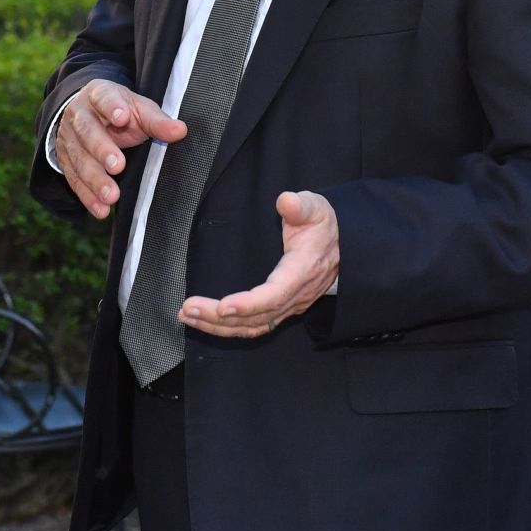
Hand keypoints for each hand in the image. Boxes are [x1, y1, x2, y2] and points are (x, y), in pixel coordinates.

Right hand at [55, 80, 186, 219]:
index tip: (123, 118)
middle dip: (101, 149)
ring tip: (112, 196)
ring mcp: (68, 138)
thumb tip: (180, 131)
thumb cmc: (119, 111)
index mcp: (98, 94)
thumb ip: (157, 121)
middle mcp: (78, 114)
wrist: (88, 114)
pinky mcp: (65, 160)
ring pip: (79, 158)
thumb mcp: (138, 109)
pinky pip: (74, 180)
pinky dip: (87, 196)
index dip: (111, 107)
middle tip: (118, 166)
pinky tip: (101, 210)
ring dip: (94, 179)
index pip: (104, 97)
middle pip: (87, 130)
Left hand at [180, 191, 339, 337]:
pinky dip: (228, 328)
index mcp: (302, 271)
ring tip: (188, 316)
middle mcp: (296, 295)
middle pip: (257, 316)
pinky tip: (206, 322)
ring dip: (218, 326)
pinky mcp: (281, 309)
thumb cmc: (323, 225)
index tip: (224, 305)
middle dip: (219, 317)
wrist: (342, 245)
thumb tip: (286, 202)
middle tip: (188, 308)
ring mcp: (289, 306)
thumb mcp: (316, 207)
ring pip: (252, 326)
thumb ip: (301, 205)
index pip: (275, 294)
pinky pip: (254, 326)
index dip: (249, 303)